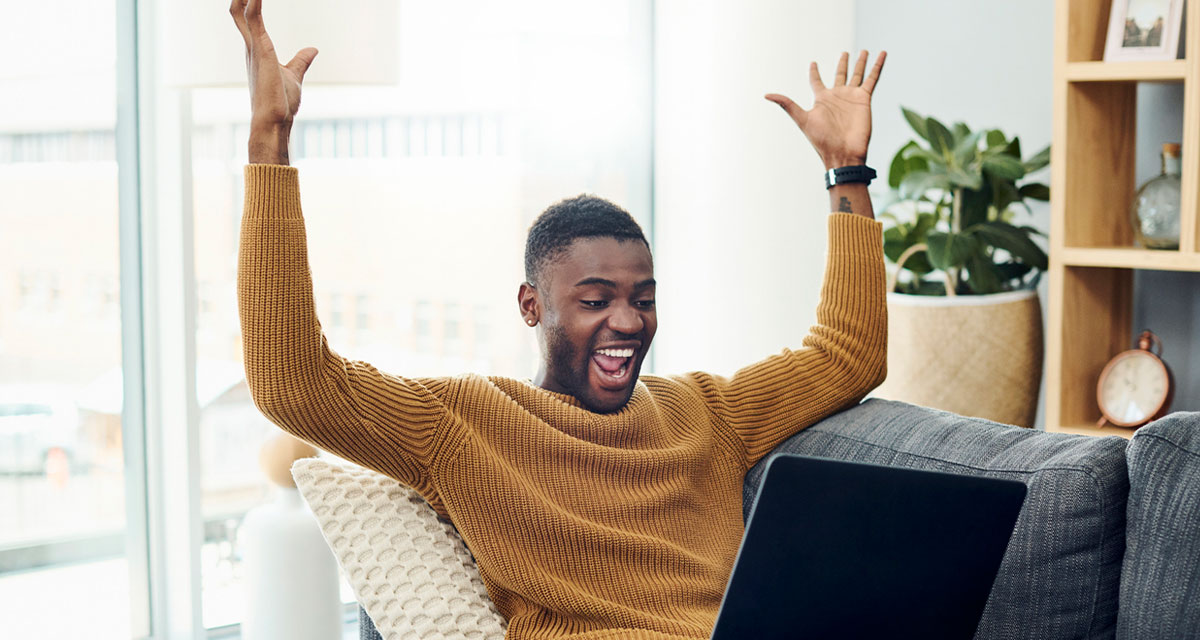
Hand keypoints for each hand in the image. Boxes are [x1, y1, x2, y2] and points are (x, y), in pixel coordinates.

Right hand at [230, 0, 317, 164]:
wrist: (274, 121)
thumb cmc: (280, 103)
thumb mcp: (293, 76)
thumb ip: (300, 61)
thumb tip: (313, 50)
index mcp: (256, 51)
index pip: (247, 19)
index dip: (247, 1)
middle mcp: (250, 47)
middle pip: (238, 11)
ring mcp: (254, 48)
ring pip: (242, 11)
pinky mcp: (261, 49)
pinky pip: (253, 17)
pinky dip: (254, 1)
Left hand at [765, 51, 885, 169]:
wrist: (843, 153)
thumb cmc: (822, 140)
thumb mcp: (802, 119)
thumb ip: (786, 104)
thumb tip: (766, 95)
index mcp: (821, 100)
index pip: (817, 81)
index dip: (814, 72)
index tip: (813, 63)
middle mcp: (837, 96)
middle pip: (840, 74)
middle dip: (842, 64)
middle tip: (844, 53)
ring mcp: (851, 97)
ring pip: (857, 74)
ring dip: (860, 63)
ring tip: (862, 51)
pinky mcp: (864, 99)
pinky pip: (872, 78)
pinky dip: (878, 66)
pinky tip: (882, 54)